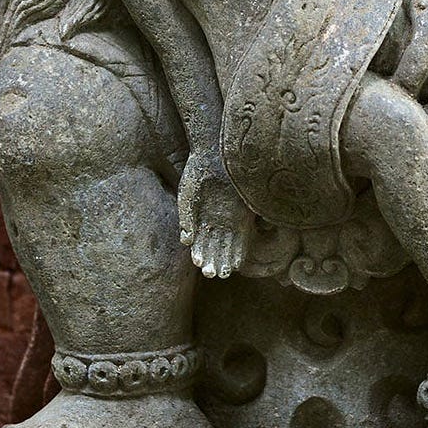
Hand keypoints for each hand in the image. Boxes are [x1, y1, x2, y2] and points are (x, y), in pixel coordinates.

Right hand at [177, 151, 253, 279]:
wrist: (216, 153)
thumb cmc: (197, 172)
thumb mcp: (187, 195)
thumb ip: (186, 218)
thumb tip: (185, 240)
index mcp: (202, 219)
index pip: (202, 243)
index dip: (201, 255)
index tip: (200, 266)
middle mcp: (217, 221)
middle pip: (215, 248)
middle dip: (213, 261)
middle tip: (212, 274)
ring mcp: (230, 218)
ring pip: (228, 245)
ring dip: (225, 260)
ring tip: (224, 272)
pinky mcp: (243, 213)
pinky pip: (242, 235)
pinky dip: (239, 249)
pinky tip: (237, 260)